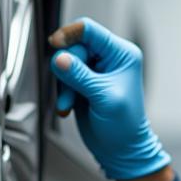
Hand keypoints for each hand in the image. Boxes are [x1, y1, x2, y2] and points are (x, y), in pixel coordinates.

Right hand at [48, 17, 169, 180]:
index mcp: (122, 55)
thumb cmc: (124, 125)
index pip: (91, 31)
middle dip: (67, 69)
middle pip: (74, 46)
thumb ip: (80, 75)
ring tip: (69, 103)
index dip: (71, 34)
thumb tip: (60, 58)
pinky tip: (68, 106)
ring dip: (64, 85)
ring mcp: (94, 72)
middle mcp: (108, 59)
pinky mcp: (83, 84)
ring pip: (66, 63)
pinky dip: (62, 92)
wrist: (121, 149)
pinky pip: (63, 78)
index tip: (56, 44)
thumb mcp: (103, 97)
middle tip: (69, 89)